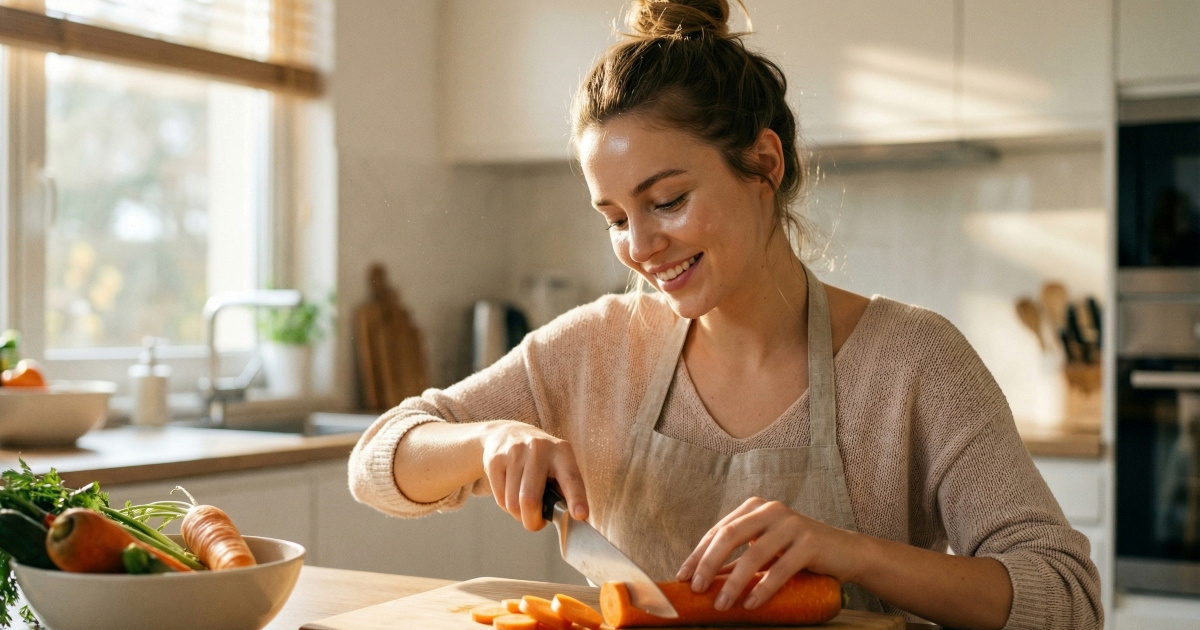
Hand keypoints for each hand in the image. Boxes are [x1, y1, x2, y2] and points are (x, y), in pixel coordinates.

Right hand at [480, 420, 588, 530]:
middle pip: (530, 499)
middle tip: (535, 523)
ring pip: (512, 503)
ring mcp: (514, 452)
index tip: (580, 515)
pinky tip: (511, 493)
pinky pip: (500, 498)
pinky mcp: (495, 459)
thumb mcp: (558, 465)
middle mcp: (539, 448)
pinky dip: (506, 505)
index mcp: (562, 451)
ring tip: (524, 505)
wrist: (508, 433)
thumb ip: (564, 490)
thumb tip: (568, 518)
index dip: (576, 498)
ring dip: (519, 514)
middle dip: (532, 521)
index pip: (571, 478)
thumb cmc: (541, 460)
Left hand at [676, 497, 861, 610]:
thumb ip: (738, 560)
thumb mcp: (765, 551)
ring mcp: (791, 524)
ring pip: (753, 554)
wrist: (847, 552)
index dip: (698, 554)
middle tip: (697, 589)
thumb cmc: (799, 553)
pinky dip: (763, 588)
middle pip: (729, 535)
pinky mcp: (810, 542)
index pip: (718, 530)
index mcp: (754, 508)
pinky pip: (780, 568)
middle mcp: (770, 510)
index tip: (683, 577)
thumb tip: (703, 580)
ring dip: (734, 583)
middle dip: (708, 563)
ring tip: (722, 604)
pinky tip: (751, 604)